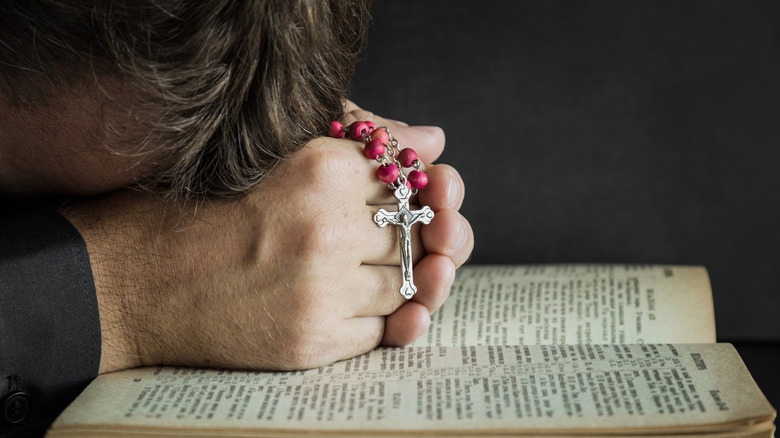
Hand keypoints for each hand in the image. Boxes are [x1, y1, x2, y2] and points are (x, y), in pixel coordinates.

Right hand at [61, 110, 472, 372]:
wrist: (134, 282)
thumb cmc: (198, 212)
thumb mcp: (276, 154)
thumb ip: (363, 140)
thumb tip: (432, 140)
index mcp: (319, 167)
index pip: (411, 177)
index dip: (410, 190)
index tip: (391, 199)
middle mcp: (327, 228)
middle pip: (417, 233)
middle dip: (408, 237)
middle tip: (371, 238)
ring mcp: (322, 290)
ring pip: (407, 285)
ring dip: (391, 279)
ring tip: (347, 268)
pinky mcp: (312, 340)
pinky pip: (383, 329)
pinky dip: (375, 318)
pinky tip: (341, 301)